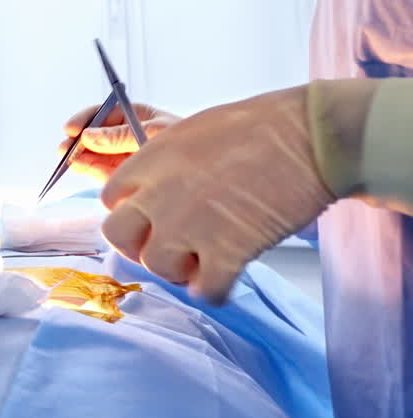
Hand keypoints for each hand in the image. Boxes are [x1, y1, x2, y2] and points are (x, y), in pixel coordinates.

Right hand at [60, 102, 179, 181]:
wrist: (212, 175)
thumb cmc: (189, 145)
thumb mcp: (154, 134)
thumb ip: (120, 136)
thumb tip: (89, 136)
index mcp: (135, 115)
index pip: (103, 113)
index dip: (85, 120)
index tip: (72, 128)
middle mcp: (126, 135)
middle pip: (95, 134)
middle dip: (79, 140)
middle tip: (66, 149)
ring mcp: (125, 155)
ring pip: (95, 153)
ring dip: (80, 156)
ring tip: (70, 159)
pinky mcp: (125, 176)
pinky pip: (102, 171)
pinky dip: (89, 170)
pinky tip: (80, 167)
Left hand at [99, 86, 334, 302]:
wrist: (308, 137)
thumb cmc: (259, 125)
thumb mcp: (192, 131)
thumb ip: (163, 163)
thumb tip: (154, 187)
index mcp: (150, 160)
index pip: (109, 198)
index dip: (129, 212)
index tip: (149, 216)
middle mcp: (159, 194)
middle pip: (118, 237)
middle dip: (137, 245)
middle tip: (165, 244)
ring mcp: (189, 225)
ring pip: (155, 267)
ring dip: (176, 269)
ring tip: (200, 258)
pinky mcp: (228, 252)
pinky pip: (206, 291)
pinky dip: (215, 290)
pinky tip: (226, 276)